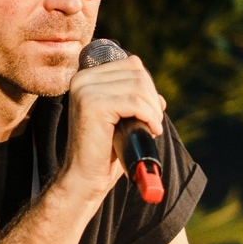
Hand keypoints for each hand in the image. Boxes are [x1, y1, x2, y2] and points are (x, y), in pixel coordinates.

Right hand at [52, 51, 165, 206]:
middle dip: (152, 98)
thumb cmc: (105, 152)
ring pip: (138, 86)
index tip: (151, 112)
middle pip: (137, 72)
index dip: (148, 88)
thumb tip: (159, 97)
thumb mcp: (121, 119)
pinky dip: (150, 116)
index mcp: (87, 77)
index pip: (132, 65)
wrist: (85, 178)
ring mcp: (85, 90)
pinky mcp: (92, 104)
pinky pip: (135, 102)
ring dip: (153, 109)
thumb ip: (134, 101)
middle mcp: (82, 78)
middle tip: (153, 124)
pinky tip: (151, 130)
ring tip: (152, 128)